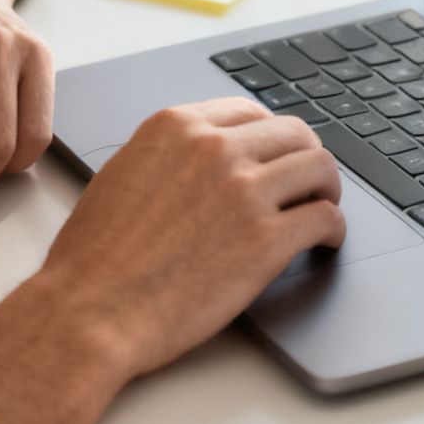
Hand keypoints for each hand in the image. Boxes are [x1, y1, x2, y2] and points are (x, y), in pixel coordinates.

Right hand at [0, 96, 345, 423]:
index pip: (248, 112)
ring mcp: (245, 191)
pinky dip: (333, 230)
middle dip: (305, 157)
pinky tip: (325, 242)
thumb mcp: (122, 176)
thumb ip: (169, 158)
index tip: (275, 154)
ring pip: (319, 168)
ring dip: (326, 189)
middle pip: (293, 133)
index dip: (269, 136)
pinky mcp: (266, 240)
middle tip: (308, 183)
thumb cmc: (93, 259)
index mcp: (176, 127)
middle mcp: (215, 149)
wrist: (90, 312)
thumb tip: (203, 163)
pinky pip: (324, 218)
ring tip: (322, 209)